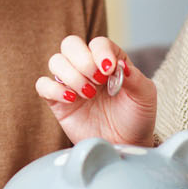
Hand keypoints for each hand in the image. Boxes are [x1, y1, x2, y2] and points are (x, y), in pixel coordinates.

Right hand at [35, 35, 156, 145]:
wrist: (125, 144)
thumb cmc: (136, 118)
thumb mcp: (144, 96)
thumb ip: (135, 78)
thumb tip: (120, 65)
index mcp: (108, 61)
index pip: (98, 43)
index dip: (100, 52)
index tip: (109, 70)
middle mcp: (87, 68)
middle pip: (70, 44)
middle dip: (82, 60)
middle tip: (97, 81)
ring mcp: (71, 84)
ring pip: (55, 61)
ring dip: (71, 75)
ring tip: (88, 94)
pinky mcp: (58, 101)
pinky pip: (43, 85)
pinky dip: (54, 89)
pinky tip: (72, 100)